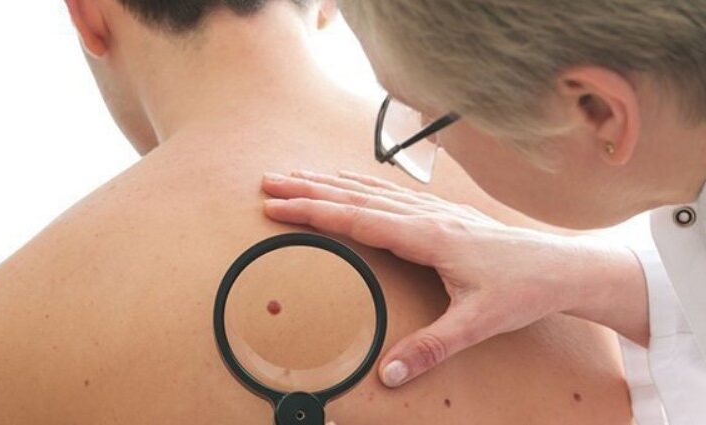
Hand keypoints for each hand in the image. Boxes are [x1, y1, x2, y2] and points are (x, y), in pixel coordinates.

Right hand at [261, 170, 647, 387]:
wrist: (559, 267)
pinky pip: (391, 193)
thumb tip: (388, 373)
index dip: (314, 212)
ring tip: (296, 175)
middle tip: (270, 181)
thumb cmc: (523, 290)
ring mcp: (434, 211)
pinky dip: (361, 184)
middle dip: (309, 189)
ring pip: (372, 190)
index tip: (278, 206)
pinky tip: (350, 182)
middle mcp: (427, 216)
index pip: (358, 220)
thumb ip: (431, 347)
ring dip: (330, 181)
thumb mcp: (477, 323)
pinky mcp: (441, 214)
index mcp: (429, 237)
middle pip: (356, 196)